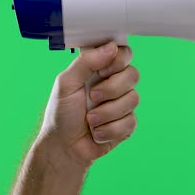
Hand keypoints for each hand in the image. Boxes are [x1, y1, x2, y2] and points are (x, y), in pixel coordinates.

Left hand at [38, 41, 139, 167]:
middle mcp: (114, 83)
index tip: (103, 71)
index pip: (123, 53)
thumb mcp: (67, 83)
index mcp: (100, 69)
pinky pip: (131, 121)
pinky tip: (97, 132)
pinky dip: (110, 129)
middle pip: (133, 74)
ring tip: (90, 120)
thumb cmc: (61, 113)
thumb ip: (87, 61)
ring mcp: (122, 104)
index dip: (118, 60)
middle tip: (92, 97)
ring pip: (133, 99)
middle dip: (111, 89)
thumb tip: (111, 46)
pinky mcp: (127, 124)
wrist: (63, 147)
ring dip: (107, 113)